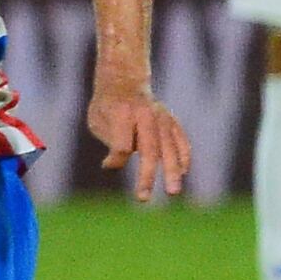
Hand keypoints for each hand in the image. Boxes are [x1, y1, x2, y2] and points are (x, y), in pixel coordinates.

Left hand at [88, 85, 189, 201]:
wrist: (125, 81)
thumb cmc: (107, 106)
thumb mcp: (98, 120)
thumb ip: (110, 141)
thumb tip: (113, 165)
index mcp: (122, 114)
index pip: (122, 145)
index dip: (115, 159)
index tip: (108, 164)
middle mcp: (146, 115)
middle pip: (149, 150)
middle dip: (147, 176)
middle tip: (142, 198)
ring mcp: (162, 117)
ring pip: (169, 147)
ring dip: (171, 171)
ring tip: (173, 192)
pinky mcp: (171, 120)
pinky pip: (181, 140)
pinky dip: (183, 156)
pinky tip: (182, 172)